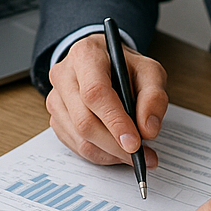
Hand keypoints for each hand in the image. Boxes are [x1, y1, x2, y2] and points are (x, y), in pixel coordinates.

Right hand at [45, 33, 168, 167]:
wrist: (105, 62)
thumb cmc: (126, 66)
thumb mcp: (150, 71)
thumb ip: (154, 97)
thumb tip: (148, 130)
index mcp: (86, 55)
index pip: (95, 92)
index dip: (115, 121)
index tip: (135, 143)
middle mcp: (64, 75)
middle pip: (84, 120)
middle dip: (115, 145)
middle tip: (142, 155)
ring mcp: (56, 98)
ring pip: (79, 138)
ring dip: (110, 153)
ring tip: (135, 154)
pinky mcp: (56, 118)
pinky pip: (76, 145)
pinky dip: (100, 154)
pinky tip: (118, 150)